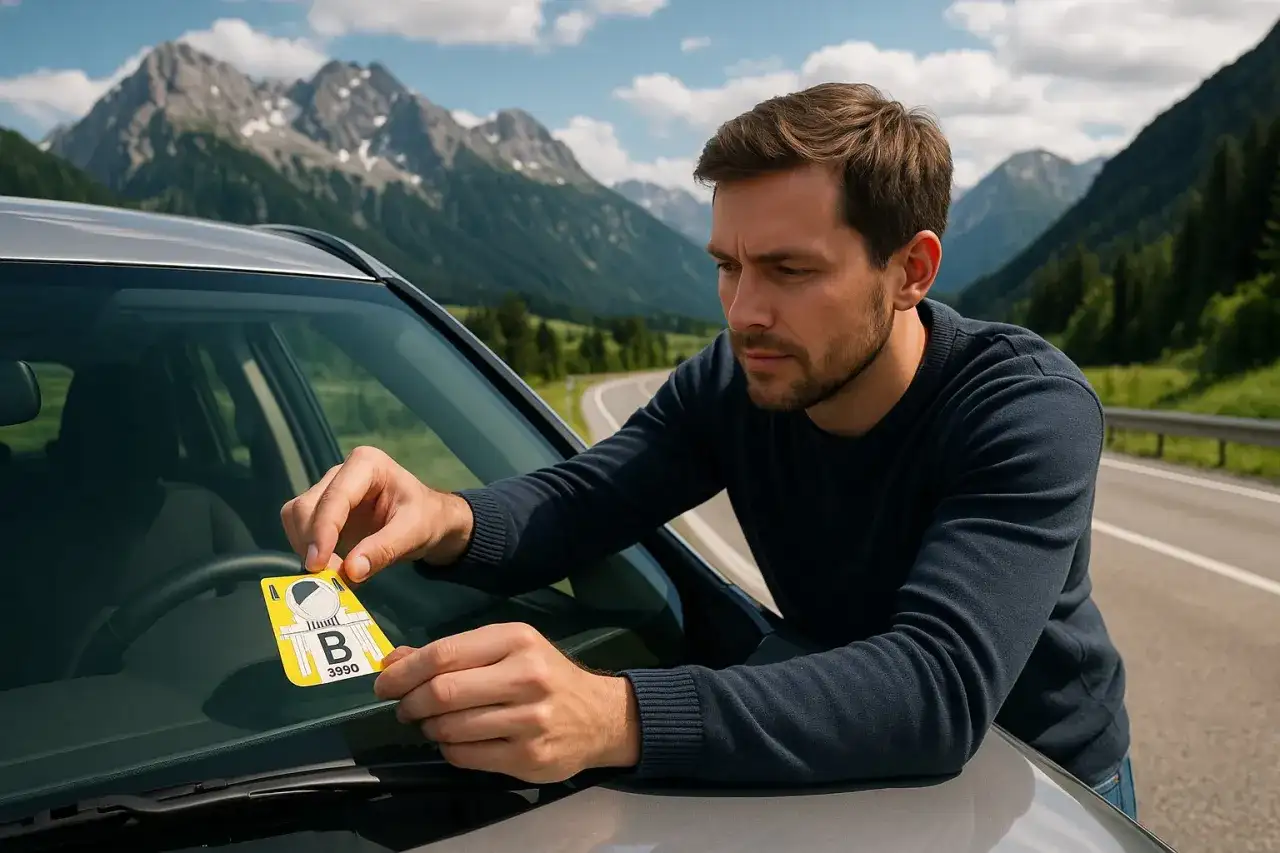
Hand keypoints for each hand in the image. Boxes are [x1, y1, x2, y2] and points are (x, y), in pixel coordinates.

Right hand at [280, 445, 474, 581]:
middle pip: (306, 506)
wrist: (430, 520)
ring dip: (305, 547)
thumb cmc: (427, 518)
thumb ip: (383, 550)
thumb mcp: (414, 532)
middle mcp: (340, 472)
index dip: (322, 531)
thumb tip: (350, 571)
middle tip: (328, 575)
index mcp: (366, 464)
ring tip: (330, 572)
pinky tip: (328, 565)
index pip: (334, 497)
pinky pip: (300, 528)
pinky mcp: (322, 510)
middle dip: (311, 542)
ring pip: (295, 516)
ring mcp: (328, 490)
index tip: (319, 564)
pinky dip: (307, 549)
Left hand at [373, 622, 640, 783]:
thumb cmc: (546, 676)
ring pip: (450, 727)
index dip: (404, 671)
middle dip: (410, 702)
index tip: (384, 683)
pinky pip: (465, 755)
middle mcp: (526, 677)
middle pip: (443, 692)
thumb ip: (452, 652)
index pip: (444, 654)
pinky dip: (448, 749)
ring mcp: (529, 720)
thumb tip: (392, 661)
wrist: (600, 716)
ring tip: (430, 723)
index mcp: (517, 640)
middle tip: (404, 708)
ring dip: (428, 728)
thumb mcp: (506, 649)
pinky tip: (455, 740)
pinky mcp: (528, 757)